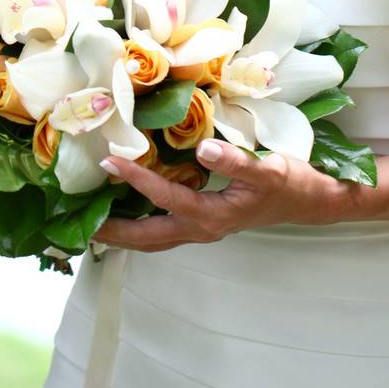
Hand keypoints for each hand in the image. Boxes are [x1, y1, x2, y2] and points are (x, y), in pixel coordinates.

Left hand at [90, 140, 342, 251]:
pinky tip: (131, 209)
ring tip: (93, 221)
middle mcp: (202, 229)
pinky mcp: (206, 223)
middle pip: (147, 237)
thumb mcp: (268, 169)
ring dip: (123, 232)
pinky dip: (141, 224)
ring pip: (154, 238)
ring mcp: (203, 230)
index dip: (136, 180)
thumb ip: (236, 160)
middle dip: (112, 231)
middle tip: (78, 222)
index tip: (109, 162)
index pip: (164, 198)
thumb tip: (202, 148)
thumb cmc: (290, 184)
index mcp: (211, 216)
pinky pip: (164, 230)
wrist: (310, 202)